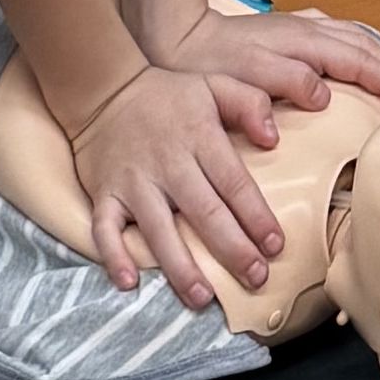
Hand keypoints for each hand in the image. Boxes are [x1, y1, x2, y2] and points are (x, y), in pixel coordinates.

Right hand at [73, 62, 290, 307]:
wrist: (104, 90)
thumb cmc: (169, 95)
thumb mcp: (213, 83)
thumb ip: (249, 103)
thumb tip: (273, 137)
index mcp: (199, 136)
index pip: (234, 182)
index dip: (256, 216)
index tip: (276, 245)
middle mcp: (168, 163)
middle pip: (204, 212)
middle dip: (232, 249)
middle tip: (256, 278)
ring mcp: (133, 182)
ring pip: (158, 229)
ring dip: (180, 265)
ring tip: (202, 297)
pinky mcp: (104, 195)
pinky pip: (105, 229)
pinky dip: (114, 255)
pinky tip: (129, 283)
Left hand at [158, 0, 379, 131]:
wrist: (175, 35)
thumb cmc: (207, 62)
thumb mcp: (246, 77)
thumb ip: (288, 81)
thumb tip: (324, 94)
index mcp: (301, 42)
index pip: (359, 60)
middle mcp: (305, 30)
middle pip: (364, 44)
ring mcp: (296, 28)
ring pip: (353, 36)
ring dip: (378, 56)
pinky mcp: (286, 34)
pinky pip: (336, 35)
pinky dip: (357, 47)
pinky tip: (354, 57)